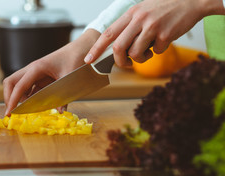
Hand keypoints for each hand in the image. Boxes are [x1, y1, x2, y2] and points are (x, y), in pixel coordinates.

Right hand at [3, 29, 100, 115]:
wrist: (80, 51)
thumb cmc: (74, 60)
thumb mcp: (69, 78)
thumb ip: (64, 96)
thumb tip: (61, 111)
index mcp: (37, 67)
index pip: (19, 85)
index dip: (12, 99)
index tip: (9, 112)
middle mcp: (32, 70)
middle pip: (11, 83)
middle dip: (9, 97)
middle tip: (11, 112)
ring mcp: (34, 74)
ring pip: (18, 87)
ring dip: (18, 99)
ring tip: (25, 112)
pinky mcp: (39, 78)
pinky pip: (29, 90)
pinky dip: (28, 99)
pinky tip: (35, 107)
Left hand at [84, 0, 224, 66]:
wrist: (192, 0)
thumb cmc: (164, 8)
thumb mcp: (143, 11)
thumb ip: (129, 26)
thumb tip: (117, 47)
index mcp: (131, 14)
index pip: (108, 33)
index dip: (96, 49)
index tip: (88, 60)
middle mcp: (139, 19)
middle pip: (118, 47)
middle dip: (119, 61)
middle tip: (125, 64)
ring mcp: (152, 26)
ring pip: (135, 53)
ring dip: (140, 59)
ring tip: (147, 53)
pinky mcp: (165, 34)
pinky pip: (156, 52)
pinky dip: (158, 51)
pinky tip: (163, 41)